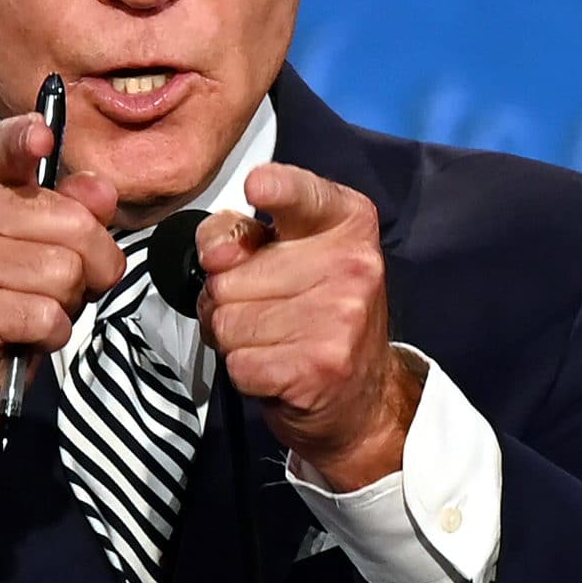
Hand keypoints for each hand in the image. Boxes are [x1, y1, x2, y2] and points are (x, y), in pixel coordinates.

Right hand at [0, 113, 122, 501]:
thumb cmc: (7, 286)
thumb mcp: (47, 235)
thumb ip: (77, 205)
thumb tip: (100, 190)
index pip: (4, 145)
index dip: (27, 138)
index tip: (43, 134)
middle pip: (74, 223)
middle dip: (93, 261)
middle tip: (63, 280)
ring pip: (66, 272)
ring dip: (70, 300)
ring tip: (38, 304)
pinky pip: (48, 315)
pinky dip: (54, 331)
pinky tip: (28, 330)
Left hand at [195, 164, 418, 491]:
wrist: (365, 396)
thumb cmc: (321, 316)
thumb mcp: (290, 256)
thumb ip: (243, 234)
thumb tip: (216, 253)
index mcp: (347, 222)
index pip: (300, 193)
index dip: (274, 188)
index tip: (257, 186)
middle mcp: (353, 264)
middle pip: (228, 273)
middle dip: (227, 298)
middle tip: (266, 310)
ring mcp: (341, 316)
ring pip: (226, 321)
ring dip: (235, 339)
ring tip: (273, 340)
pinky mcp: (321, 365)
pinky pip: (238, 362)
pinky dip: (244, 372)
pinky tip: (277, 368)